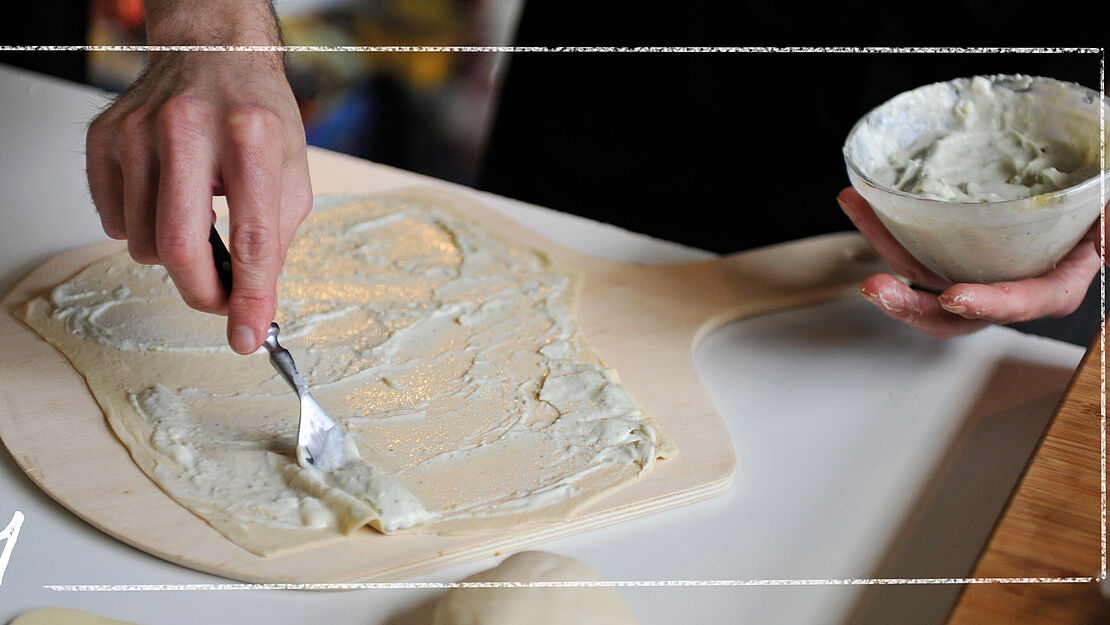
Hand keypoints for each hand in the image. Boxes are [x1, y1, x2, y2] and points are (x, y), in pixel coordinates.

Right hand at [85, 0, 311, 353]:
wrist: (213, 54)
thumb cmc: (256, 114)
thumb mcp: (292, 173)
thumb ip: (275, 240)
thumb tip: (253, 305)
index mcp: (251, 138)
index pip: (252, 238)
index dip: (249, 298)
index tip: (247, 337)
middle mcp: (190, 129)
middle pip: (182, 247)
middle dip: (202, 292)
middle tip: (220, 300)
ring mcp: (139, 131)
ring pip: (142, 242)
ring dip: (173, 252)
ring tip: (197, 215)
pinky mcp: (105, 138)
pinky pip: (111, 220)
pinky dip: (138, 227)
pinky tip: (164, 196)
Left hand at [837, 186, 1102, 338]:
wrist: (1082, 192)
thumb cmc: (1097, 212)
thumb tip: (1105, 245)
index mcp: (1050, 288)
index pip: (1019, 305)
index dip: (987, 305)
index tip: (956, 297)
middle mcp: (1003, 291)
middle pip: (950, 314)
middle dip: (909, 305)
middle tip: (876, 287)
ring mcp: (971, 275)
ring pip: (920, 279)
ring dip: (883, 249)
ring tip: (858, 212)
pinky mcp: (948, 256)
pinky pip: (910, 247)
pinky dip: (883, 226)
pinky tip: (860, 200)